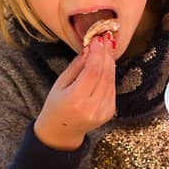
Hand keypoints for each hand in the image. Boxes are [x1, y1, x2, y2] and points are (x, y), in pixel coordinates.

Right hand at [34, 36, 115, 150]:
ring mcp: (102, 112)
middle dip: (106, 54)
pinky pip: (112, 88)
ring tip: (107, 46)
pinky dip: (110, 74)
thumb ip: (77, 66)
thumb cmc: (56, 105)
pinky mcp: (109, 112)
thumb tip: (90, 48)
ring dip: (110, 62)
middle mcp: (92, 107)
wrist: (61, 130)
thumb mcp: (60, 83)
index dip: (97, 53)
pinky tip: (106, 63)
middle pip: (105, 75)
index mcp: (76, 100)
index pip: (92, 72)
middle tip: (106, 38)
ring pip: (111, 80)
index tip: (97, 39)